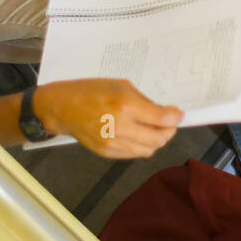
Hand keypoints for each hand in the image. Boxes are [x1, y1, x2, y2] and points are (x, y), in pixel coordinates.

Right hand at [35, 79, 181, 157]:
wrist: (62, 108)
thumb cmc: (91, 91)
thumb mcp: (122, 85)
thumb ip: (145, 101)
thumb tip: (165, 113)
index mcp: (125, 105)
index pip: (162, 119)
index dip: (176, 118)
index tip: (178, 114)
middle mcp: (120, 126)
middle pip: (159, 138)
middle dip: (169, 130)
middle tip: (170, 123)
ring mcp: (112, 142)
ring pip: (148, 150)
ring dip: (157, 140)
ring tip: (154, 129)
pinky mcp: (106, 152)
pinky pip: (134, 154)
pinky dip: (141, 146)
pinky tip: (138, 135)